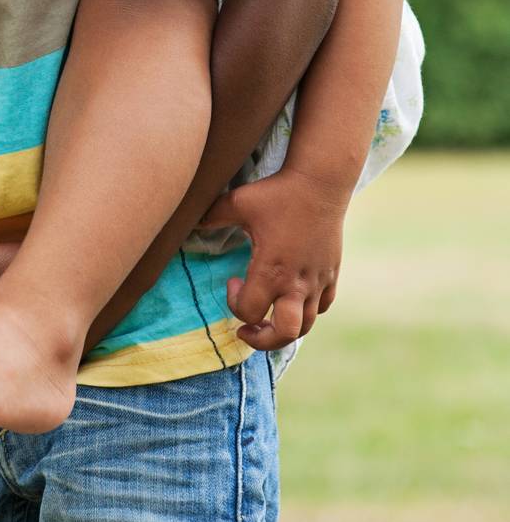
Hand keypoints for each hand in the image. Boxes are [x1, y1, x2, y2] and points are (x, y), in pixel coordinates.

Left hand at [197, 167, 346, 349]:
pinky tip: (293, 298)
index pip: (249, 311)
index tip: (231, 281)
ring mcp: (317, 280)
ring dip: (284, 328)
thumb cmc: (277, 193)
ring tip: (268, 321)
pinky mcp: (332, 273)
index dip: (233, 304)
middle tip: (246, 328)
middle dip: (262, 339)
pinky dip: (307, 310)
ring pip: (306, 326)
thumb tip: (189, 224)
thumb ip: (211, 217)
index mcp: (271, 270)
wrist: (320, 181)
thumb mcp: (237, 202)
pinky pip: (322, 306)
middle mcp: (297, 282)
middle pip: (284, 334)